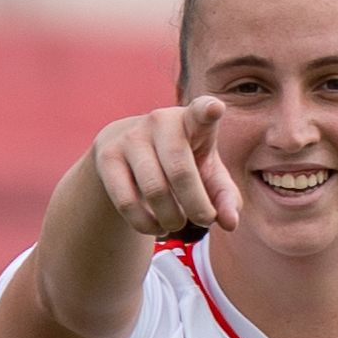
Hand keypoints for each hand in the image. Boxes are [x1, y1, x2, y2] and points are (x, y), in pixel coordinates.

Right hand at [90, 100, 238, 240]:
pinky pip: (127, 202)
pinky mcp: (108, 157)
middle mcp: (160, 121)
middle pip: (180, 170)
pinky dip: (146, 225)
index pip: (201, 111)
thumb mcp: (208, 174)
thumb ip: (225, 197)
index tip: (215, 109)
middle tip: (204, 222)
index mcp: (192, 119)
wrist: (129, 151)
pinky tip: (156, 227)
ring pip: (154, 190)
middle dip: (196, 205)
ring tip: (178, 224)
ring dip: (171, 218)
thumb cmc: (181, 162)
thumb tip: (230, 223)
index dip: (208, 110)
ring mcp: (131, 137)